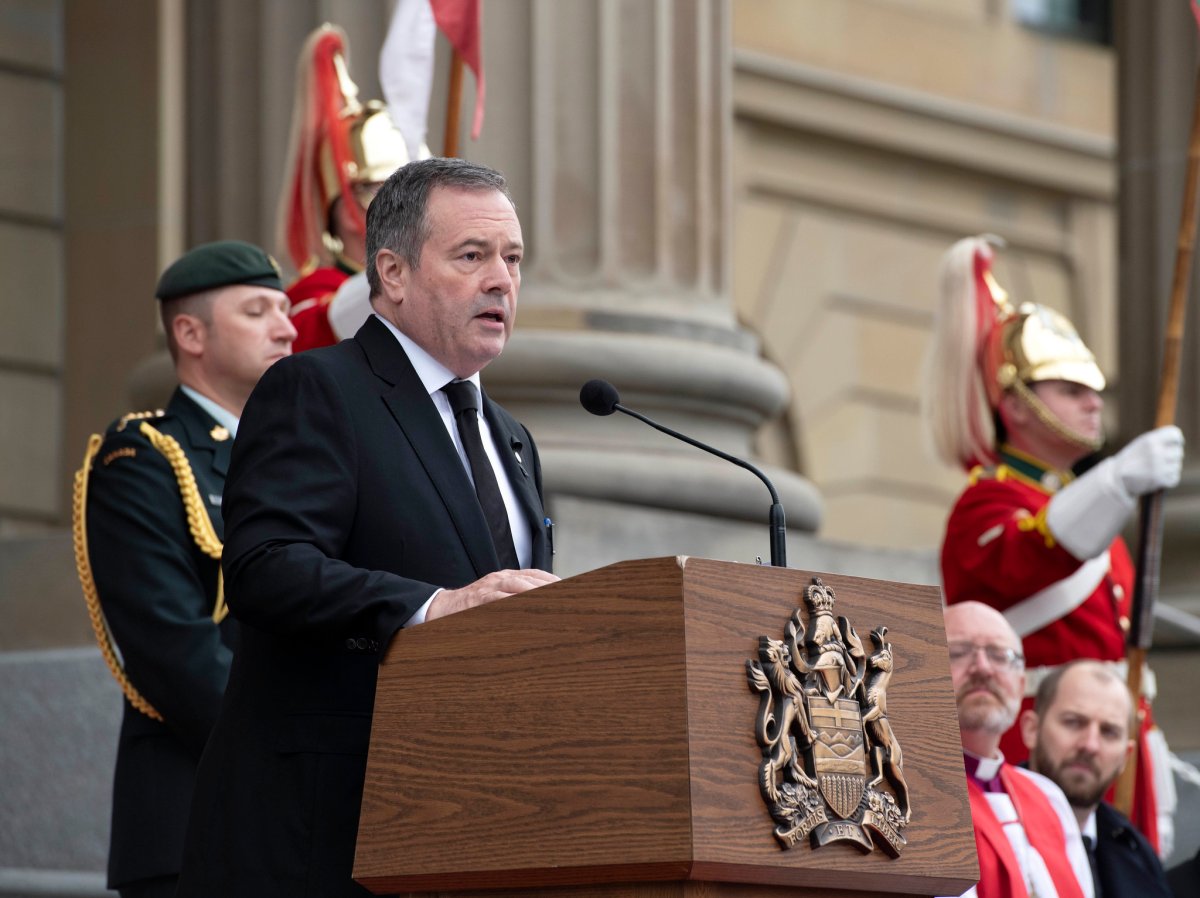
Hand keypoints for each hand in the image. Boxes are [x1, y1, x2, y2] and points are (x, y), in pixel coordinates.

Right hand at [426, 568, 559, 620]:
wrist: (442, 607)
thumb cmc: (472, 606)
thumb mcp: (497, 597)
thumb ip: (515, 598)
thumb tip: (538, 606)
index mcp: (505, 576)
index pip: (535, 574)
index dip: (552, 580)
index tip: (567, 587)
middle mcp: (500, 578)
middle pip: (531, 579)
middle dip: (550, 587)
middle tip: (565, 596)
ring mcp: (490, 587)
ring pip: (519, 586)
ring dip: (537, 593)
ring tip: (553, 601)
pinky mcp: (481, 598)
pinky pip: (501, 600)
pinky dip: (515, 603)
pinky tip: (528, 609)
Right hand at [1115, 425, 1183, 495]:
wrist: (1116, 478)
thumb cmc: (1131, 459)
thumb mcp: (1141, 444)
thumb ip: (1159, 439)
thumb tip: (1179, 441)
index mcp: (1149, 440)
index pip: (1175, 434)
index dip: (1177, 439)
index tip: (1176, 444)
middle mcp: (1155, 452)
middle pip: (1179, 451)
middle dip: (1173, 456)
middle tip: (1162, 460)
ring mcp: (1158, 466)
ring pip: (1177, 466)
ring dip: (1170, 468)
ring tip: (1157, 469)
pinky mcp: (1160, 480)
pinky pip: (1175, 478)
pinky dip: (1169, 479)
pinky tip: (1158, 477)